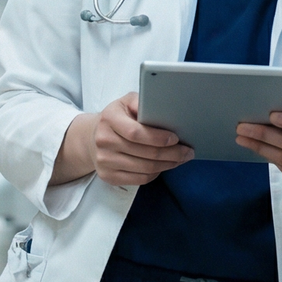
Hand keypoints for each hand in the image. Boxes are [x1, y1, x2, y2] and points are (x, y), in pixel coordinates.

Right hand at [53, 92, 193, 187]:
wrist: (93, 137)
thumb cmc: (117, 118)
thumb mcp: (126, 102)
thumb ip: (141, 102)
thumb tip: (162, 109)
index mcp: (109, 118)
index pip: (136, 133)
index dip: (158, 138)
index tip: (176, 138)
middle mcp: (103, 141)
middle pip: (144, 153)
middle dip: (171, 154)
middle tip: (187, 152)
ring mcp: (104, 161)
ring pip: (145, 169)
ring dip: (167, 165)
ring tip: (180, 159)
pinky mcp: (108, 176)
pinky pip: (139, 180)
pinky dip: (156, 174)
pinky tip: (164, 166)